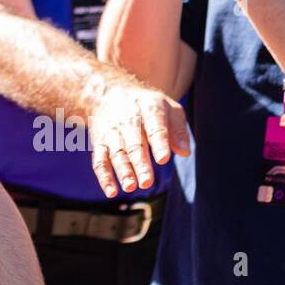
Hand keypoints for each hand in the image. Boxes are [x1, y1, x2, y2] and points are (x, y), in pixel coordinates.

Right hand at [88, 82, 190, 196]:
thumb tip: (185, 152)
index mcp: (149, 109)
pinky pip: (99, 160)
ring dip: (122, 170)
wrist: (107, 92)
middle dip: (139, 163)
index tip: (163, 159)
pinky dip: (104, 176)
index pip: (155, 126)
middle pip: (134, 143)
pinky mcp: (100, 143)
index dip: (159, 143)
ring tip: (131, 187)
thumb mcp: (168, 107)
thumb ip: (178, 129)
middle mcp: (128, 120)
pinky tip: (111, 191)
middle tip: (147, 182)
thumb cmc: (146, 105)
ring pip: (116, 153)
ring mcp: (112, 132)